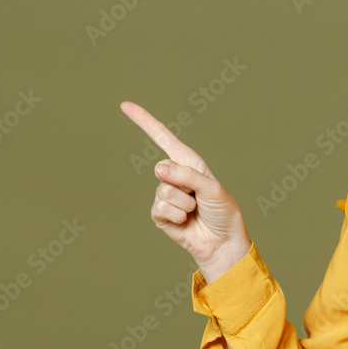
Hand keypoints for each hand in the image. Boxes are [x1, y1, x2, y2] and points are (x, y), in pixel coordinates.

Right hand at [121, 101, 251, 281]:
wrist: (222, 243)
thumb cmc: (223, 213)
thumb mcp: (212, 189)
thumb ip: (187, 176)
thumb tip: (158, 168)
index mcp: (189, 163)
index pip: (163, 138)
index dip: (145, 121)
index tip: (125, 105)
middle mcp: (175, 176)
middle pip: (164, 169)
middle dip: (186, 185)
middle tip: (200, 199)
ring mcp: (165, 195)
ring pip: (164, 191)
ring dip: (184, 205)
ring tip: (195, 212)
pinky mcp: (160, 214)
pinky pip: (160, 208)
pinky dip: (176, 216)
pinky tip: (185, 222)